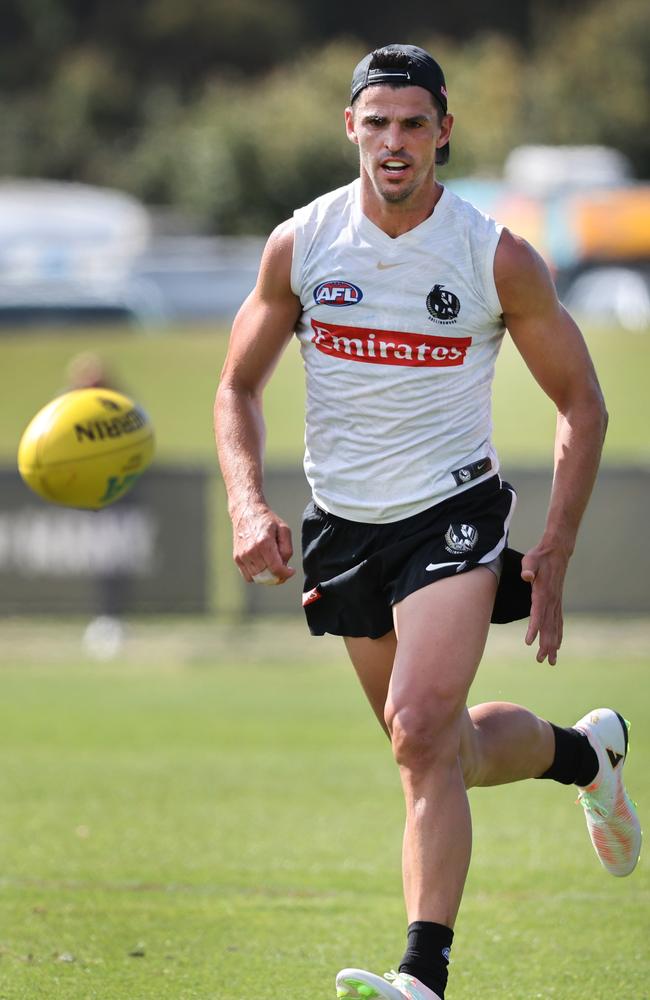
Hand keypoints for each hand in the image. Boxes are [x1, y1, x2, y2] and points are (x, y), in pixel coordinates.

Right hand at [232, 504, 294, 584]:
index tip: (291, 571)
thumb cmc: (267, 520)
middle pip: (267, 576)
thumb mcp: (284, 530)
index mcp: (264, 543)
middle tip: (283, 569)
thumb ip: (287, 549)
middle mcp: (251, 551)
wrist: (246, 511)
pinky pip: (248, 576)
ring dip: (267, 576)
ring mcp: (242, 556)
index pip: (276, 568)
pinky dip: (257, 576)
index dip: (286, 574)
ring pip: (258, 578)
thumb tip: (285, 565)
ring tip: (273, 566)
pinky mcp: (237, 558)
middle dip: (278, 575)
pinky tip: (263, 566)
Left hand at [521, 540, 569, 664]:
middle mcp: (552, 600)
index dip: (534, 628)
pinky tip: (558, 646)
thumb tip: (526, 576)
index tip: (529, 642)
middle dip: (545, 644)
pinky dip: (558, 634)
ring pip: (555, 627)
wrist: (557, 551)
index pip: (538, 613)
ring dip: (553, 644)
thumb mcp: (531, 559)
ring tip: (551, 661)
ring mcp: (556, 602)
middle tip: (541, 660)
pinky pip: (559, 621)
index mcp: (543, 592)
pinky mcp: (557, 602)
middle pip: (548, 626)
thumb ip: (528, 568)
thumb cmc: (540, 556)